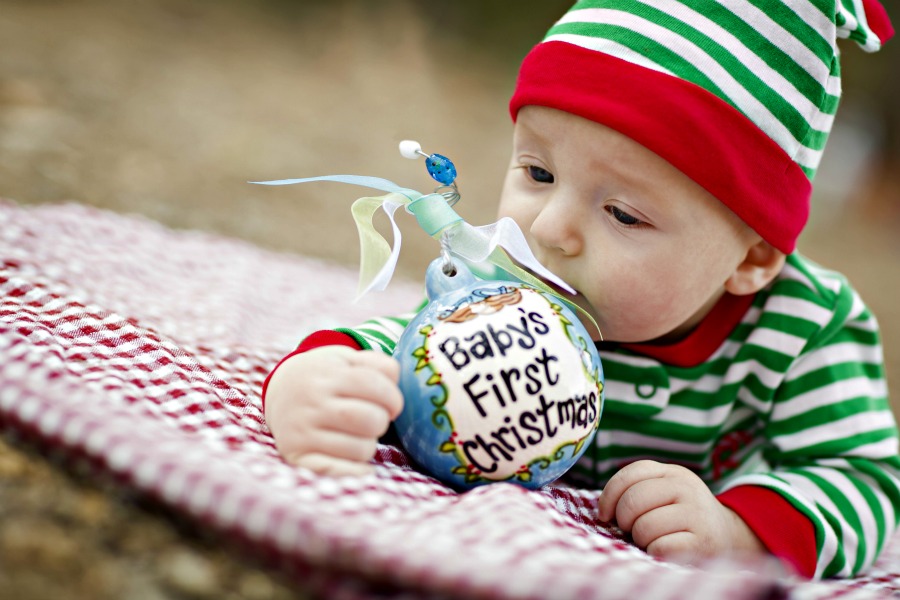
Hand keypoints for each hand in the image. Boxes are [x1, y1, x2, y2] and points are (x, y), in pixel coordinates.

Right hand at [264, 346, 402, 476]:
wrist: (280, 393)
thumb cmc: (325, 377)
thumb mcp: (346, 359)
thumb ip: (377, 364)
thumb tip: (395, 380)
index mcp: (326, 374)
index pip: (373, 385)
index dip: (392, 397)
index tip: (392, 404)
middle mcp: (311, 403)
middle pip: (371, 420)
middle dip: (382, 421)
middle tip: (374, 419)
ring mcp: (301, 432)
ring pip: (360, 449)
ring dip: (369, 444)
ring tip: (357, 435)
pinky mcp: (297, 456)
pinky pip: (338, 471)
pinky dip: (356, 470)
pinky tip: (359, 464)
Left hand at [597, 460, 764, 563]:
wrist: (728, 536)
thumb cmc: (682, 516)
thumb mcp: (665, 492)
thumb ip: (638, 490)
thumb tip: (603, 512)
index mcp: (673, 472)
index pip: (630, 474)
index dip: (609, 496)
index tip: (606, 514)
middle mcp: (687, 488)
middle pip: (633, 501)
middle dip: (623, 521)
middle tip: (631, 530)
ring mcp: (697, 514)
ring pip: (644, 527)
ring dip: (640, 539)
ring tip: (652, 540)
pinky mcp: (703, 541)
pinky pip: (659, 547)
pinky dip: (654, 552)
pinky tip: (664, 550)